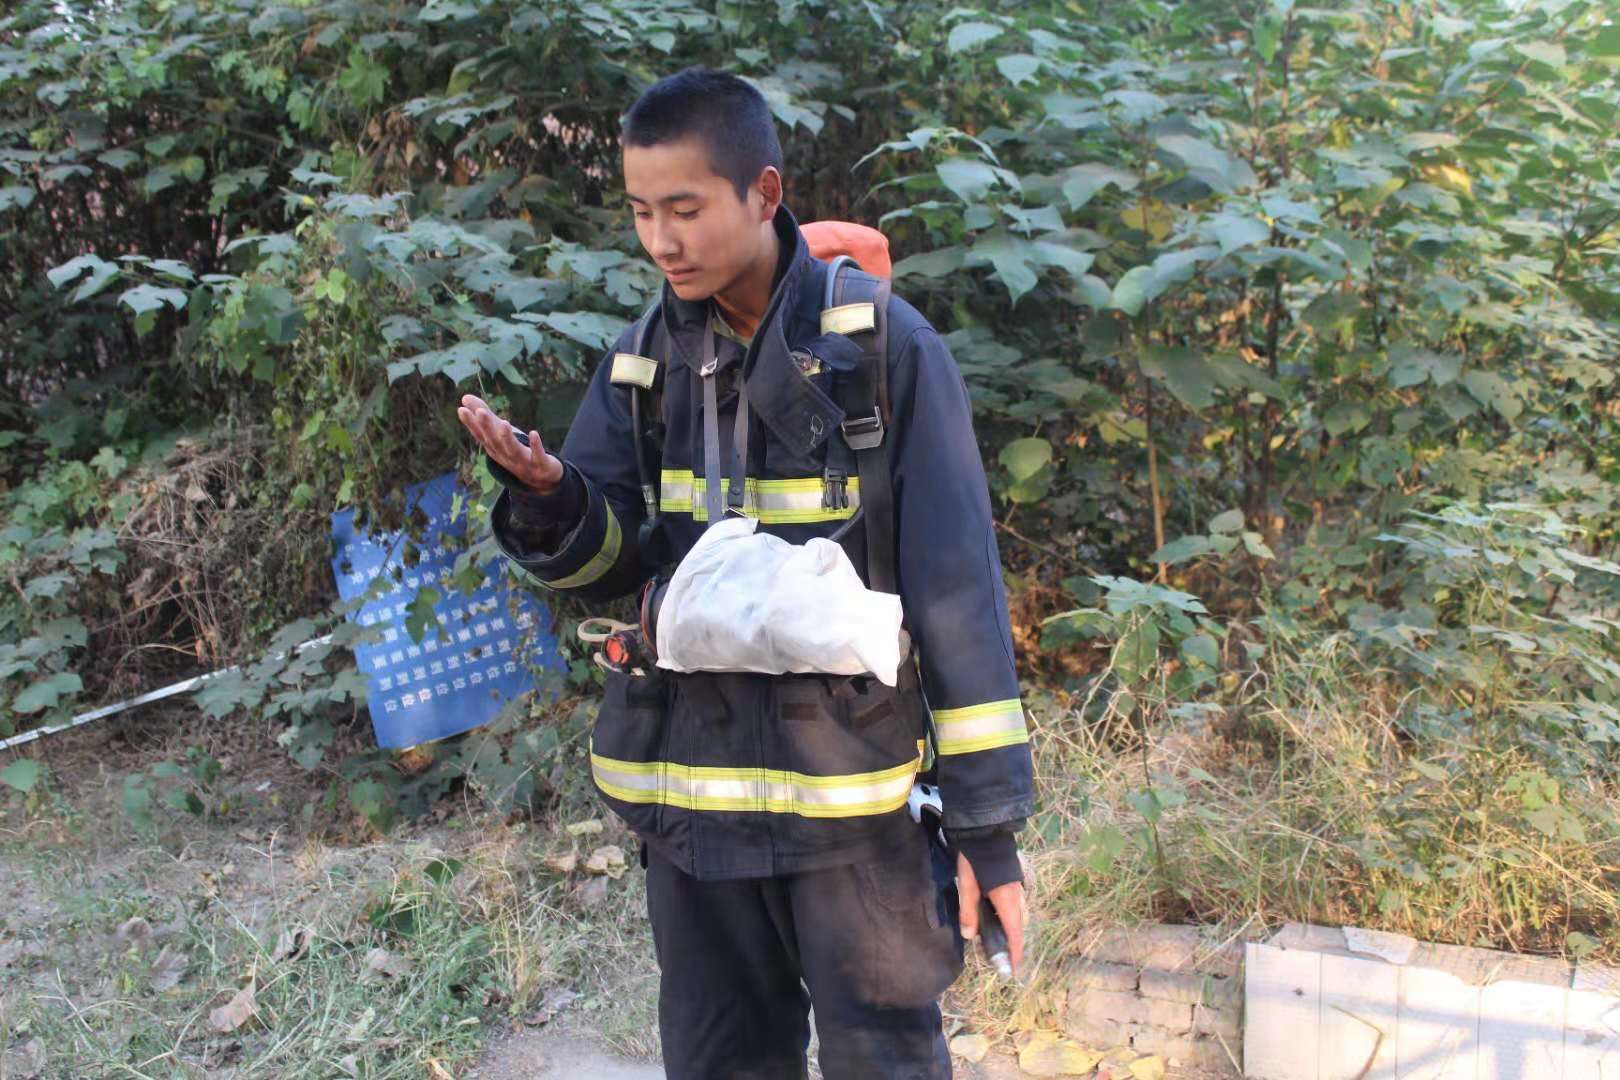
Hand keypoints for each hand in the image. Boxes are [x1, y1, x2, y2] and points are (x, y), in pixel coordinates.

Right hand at [456, 394, 563, 495]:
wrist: (542, 482)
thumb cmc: (516, 454)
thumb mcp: (500, 436)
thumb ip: (485, 417)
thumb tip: (464, 397)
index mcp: (495, 449)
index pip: (481, 436)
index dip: (471, 424)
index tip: (461, 409)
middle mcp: (506, 457)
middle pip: (495, 442)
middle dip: (488, 427)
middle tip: (480, 411)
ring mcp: (523, 462)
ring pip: (513, 450)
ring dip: (508, 438)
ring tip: (504, 423)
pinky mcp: (541, 465)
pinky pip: (538, 456)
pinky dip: (535, 445)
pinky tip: (533, 432)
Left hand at [956, 851, 1025, 974]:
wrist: (984, 830)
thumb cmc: (974, 858)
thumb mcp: (967, 885)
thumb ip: (968, 911)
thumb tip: (970, 936)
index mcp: (1007, 900)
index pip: (1014, 933)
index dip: (1014, 952)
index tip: (1013, 969)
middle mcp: (1016, 896)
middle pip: (1018, 926)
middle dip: (1012, 943)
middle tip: (1003, 957)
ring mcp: (1016, 887)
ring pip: (1017, 915)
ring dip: (1010, 929)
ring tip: (998, 940)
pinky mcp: (1012, 881)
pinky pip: (1014, 905)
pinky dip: (1008, 917)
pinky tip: (996, 917)